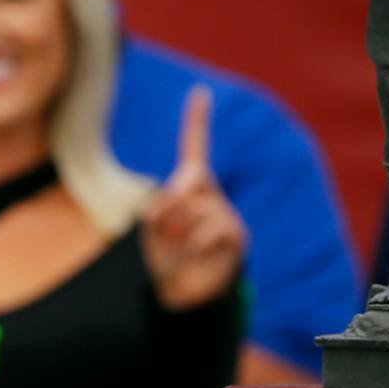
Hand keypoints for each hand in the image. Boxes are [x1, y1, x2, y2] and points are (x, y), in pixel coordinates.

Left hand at [141, 85, 246, 311]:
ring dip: (175, 235)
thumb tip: (187, 190)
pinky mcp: (235, 234)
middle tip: (169, 237)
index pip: (195, 149)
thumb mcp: (153, 227)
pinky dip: (193, 247)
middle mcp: (212, 196)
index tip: (199, 92)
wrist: (185, 295)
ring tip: (182, 251)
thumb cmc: (168, 258)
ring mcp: (226, 213)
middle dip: (165, 212)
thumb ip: (161, 204)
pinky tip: (197, 257)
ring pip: (189, 211)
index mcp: (193, 190)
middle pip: (180, 185)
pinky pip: (205, 231)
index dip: (196, 121)